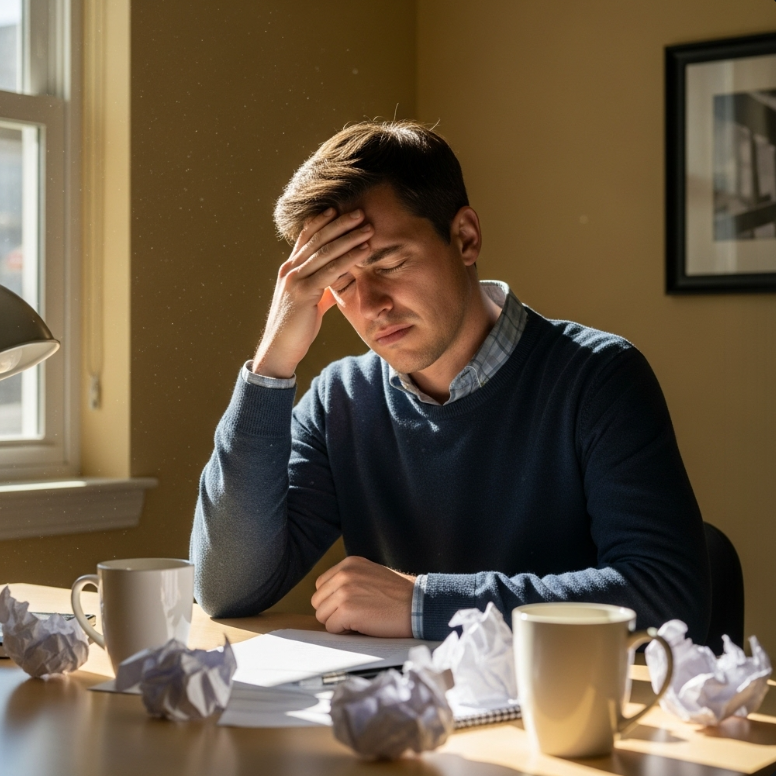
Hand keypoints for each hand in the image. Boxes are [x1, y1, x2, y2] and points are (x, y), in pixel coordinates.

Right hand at [252, 208, 372, 377]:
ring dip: (349, 238)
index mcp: (290, 269)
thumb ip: (322, 287)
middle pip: (317, 238)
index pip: (305, 237)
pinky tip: (363, 251)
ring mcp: (295, 280)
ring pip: (325, 251)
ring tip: (367, 228)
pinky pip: (330, 271)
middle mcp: (290, 269)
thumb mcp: (310, 301)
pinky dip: (349, 258)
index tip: (338, 208)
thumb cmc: (296, 327)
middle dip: (340, 224)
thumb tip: (337, 280)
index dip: (321, 221)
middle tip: (360, 213)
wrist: (280, 348)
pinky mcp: (304, 293)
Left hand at [311, 556, 415, 636]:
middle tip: (355, 615)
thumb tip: (328, 598)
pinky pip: (332, 628)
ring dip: (338, 622)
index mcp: (349, 564)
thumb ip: (349, 580)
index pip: (321, 585)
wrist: (418, 605)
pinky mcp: (347, 610)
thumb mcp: (370, 575)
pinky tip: (363, 626)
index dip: (333, 600)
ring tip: (360, 619)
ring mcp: (344, 592)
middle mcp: (344, 574)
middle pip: (318, 601)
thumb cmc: (398, 595)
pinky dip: (345, 632)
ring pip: (322, 616)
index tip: (350, 605)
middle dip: (332, 612)